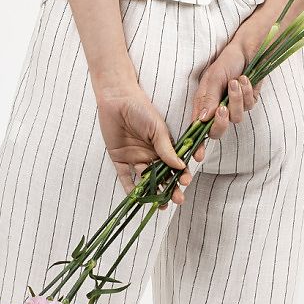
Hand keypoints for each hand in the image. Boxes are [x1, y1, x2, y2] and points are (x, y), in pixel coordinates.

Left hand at [95, 82, 193, 204]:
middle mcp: (150, 154)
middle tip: (177, 200)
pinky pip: (125, 177)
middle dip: (170, 188)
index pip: (174, 165)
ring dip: (153, 192)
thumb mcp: (157, 128)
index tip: (185, 182)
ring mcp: (135, 158)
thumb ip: (166, 148)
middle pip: (162, 176)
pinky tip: (137, 198)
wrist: (117, 99)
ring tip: (160, 204)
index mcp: (162, 146)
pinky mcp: (119, 159)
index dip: (180, 175)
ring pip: (146, 180)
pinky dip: (130, 188)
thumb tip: (180, 166)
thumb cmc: (140, 108)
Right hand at [188, 33, 261, 161]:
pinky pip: (249, 106)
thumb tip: (201, 120)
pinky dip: (247, 92)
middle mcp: (218, 109)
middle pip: (218, 131)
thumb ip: (208, 98)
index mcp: (204, 105)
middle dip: (221, 123)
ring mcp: (234, 107)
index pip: (199, 129)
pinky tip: (245, 79)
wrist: (248, 50)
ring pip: (236, 118)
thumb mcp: (213, 78)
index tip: (199, 155)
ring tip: (236, 81)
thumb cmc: (227, 62)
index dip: (198, 144)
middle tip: (222, 109)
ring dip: (237, 99)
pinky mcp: (249, 103)